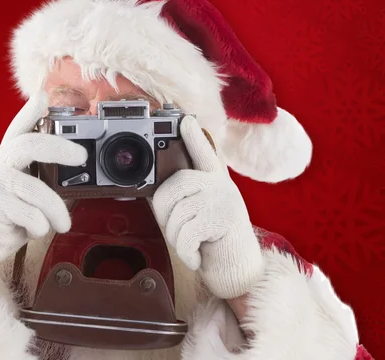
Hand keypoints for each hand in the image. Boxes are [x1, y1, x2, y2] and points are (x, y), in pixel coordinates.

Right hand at [0, 92, 87, 264]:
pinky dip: (40, 228)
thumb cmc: (5, 216)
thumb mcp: (23, 192)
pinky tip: (30, 229)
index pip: (18, 129)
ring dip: (57, 213)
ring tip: (62, 223)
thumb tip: (76, 171)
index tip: (43, 97)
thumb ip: (41, 178)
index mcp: (7, 158)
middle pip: (30, 145)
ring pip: (40, 193)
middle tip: (81, 156)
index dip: (30, 111)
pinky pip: (33, 217)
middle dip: (60, 147)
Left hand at [152, 116, 263, 298]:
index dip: (193, 136)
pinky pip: (186, 233)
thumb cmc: (213, 243)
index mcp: (213, 182)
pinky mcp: (225, 218)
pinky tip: (197, 257)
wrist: (240, 273)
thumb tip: (153, 191)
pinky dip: (186, 251)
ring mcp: (224, 199)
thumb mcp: (198, 216)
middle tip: (176, 232)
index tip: (185, 119)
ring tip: (192, 246)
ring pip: (178, 214)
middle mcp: (220, 185)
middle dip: (165, 214)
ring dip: (177, 239)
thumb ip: (182, 200)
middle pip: (174, 186)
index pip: (203, 153)